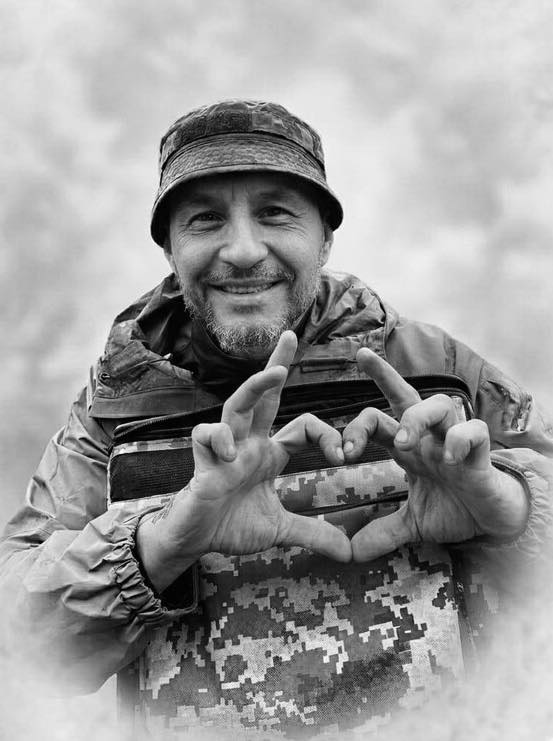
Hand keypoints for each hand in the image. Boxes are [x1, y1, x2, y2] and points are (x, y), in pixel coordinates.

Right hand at [137, 331, 351, 590]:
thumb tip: (349, 553)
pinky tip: (229, 453)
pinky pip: (204, 436)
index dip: (326, 434)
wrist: (194, 542)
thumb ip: (312, 534)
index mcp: (268, 453)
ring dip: (254, 387)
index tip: (344, 455)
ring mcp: (224, 450)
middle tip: (292, 335)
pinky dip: (218, 438)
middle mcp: (248, 443)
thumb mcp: (279, 530)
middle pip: (262, 395)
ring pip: (235, 405)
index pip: (301, 426)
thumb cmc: (231, 526)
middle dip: (276, 363)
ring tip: (274, 374)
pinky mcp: (202, 463)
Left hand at [343, 348, 528, 561]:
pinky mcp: (481, 456)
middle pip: (407, 396)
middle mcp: (429, 439)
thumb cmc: (455, 509)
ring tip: (404, 443)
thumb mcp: (413, 524)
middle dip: (385, 379)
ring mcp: (455, 444)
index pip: (380, 418)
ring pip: (440, 404)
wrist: (495, 522)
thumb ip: (383, 532)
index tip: (340, 452)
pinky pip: (475, 431)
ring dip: (417, 418)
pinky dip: (461, 439)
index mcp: (409, 449)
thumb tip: (352, 552)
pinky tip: (451, 460)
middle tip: (361, 397)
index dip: (356, 423)